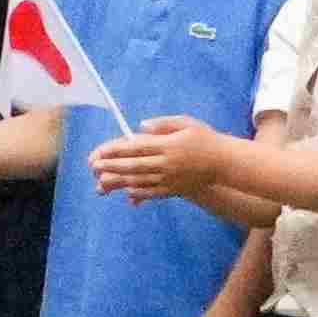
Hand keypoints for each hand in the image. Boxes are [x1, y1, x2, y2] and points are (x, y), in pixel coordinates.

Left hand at [92, 115, 231, 202]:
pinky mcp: (174, 190)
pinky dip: (136, 192)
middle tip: (92, 167)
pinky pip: (151, 192)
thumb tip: (140, 128)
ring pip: (138, 181)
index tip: (99, 152)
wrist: (225, 163)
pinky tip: (125, 190)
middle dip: (110, 167)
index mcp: (167, 145)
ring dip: (117, 182)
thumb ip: (163, 123)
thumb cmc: (205, 138)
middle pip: (132, 166)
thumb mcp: (186, 123)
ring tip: (100, 182)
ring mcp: (169, 179)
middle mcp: (166, 163)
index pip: (135, 148)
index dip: (114, 150)